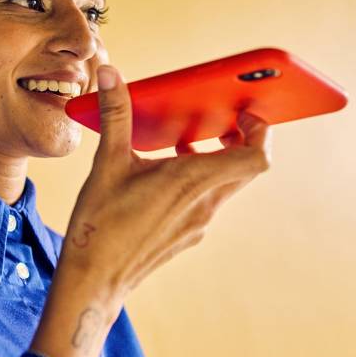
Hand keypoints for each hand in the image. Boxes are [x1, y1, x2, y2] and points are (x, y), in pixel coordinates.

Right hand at [60, 64, 272, 296]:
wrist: (93, 281)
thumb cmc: (99, 226)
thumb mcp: (107, 163)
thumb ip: (116, 115)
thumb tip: (112, 75)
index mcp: (190, 181)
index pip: (255, 158)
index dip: (262, 132)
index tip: (247, 112)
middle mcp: (203, 204)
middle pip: (246, 168)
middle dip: (240, 138)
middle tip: (221, 118)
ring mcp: (198, 224)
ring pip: (225, 184)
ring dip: (216, 159)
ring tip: (186, 141)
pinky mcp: (187, 235)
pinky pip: (208, 200)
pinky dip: (199, 180)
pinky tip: (165, 174)